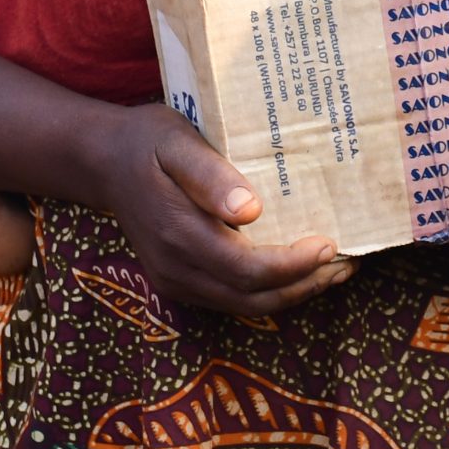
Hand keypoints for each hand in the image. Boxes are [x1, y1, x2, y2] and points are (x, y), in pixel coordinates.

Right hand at [97, 104, 351, 316]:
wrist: (102, 161)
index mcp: (179, 233)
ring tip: (333, 270)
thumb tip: (252, 210)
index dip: (293, 266)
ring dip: (291, 294)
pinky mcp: (176, 281)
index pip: (246, 270)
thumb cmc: (146, 142)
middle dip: (304, 285)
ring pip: (242, 307)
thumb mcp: (177, 141)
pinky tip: (294, 270)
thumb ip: (210, 175)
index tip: (330, 243)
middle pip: (251, 299)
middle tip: (346, 262)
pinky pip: (228, 299)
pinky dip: (267, 292)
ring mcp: (174, 280)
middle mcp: (176, 268)